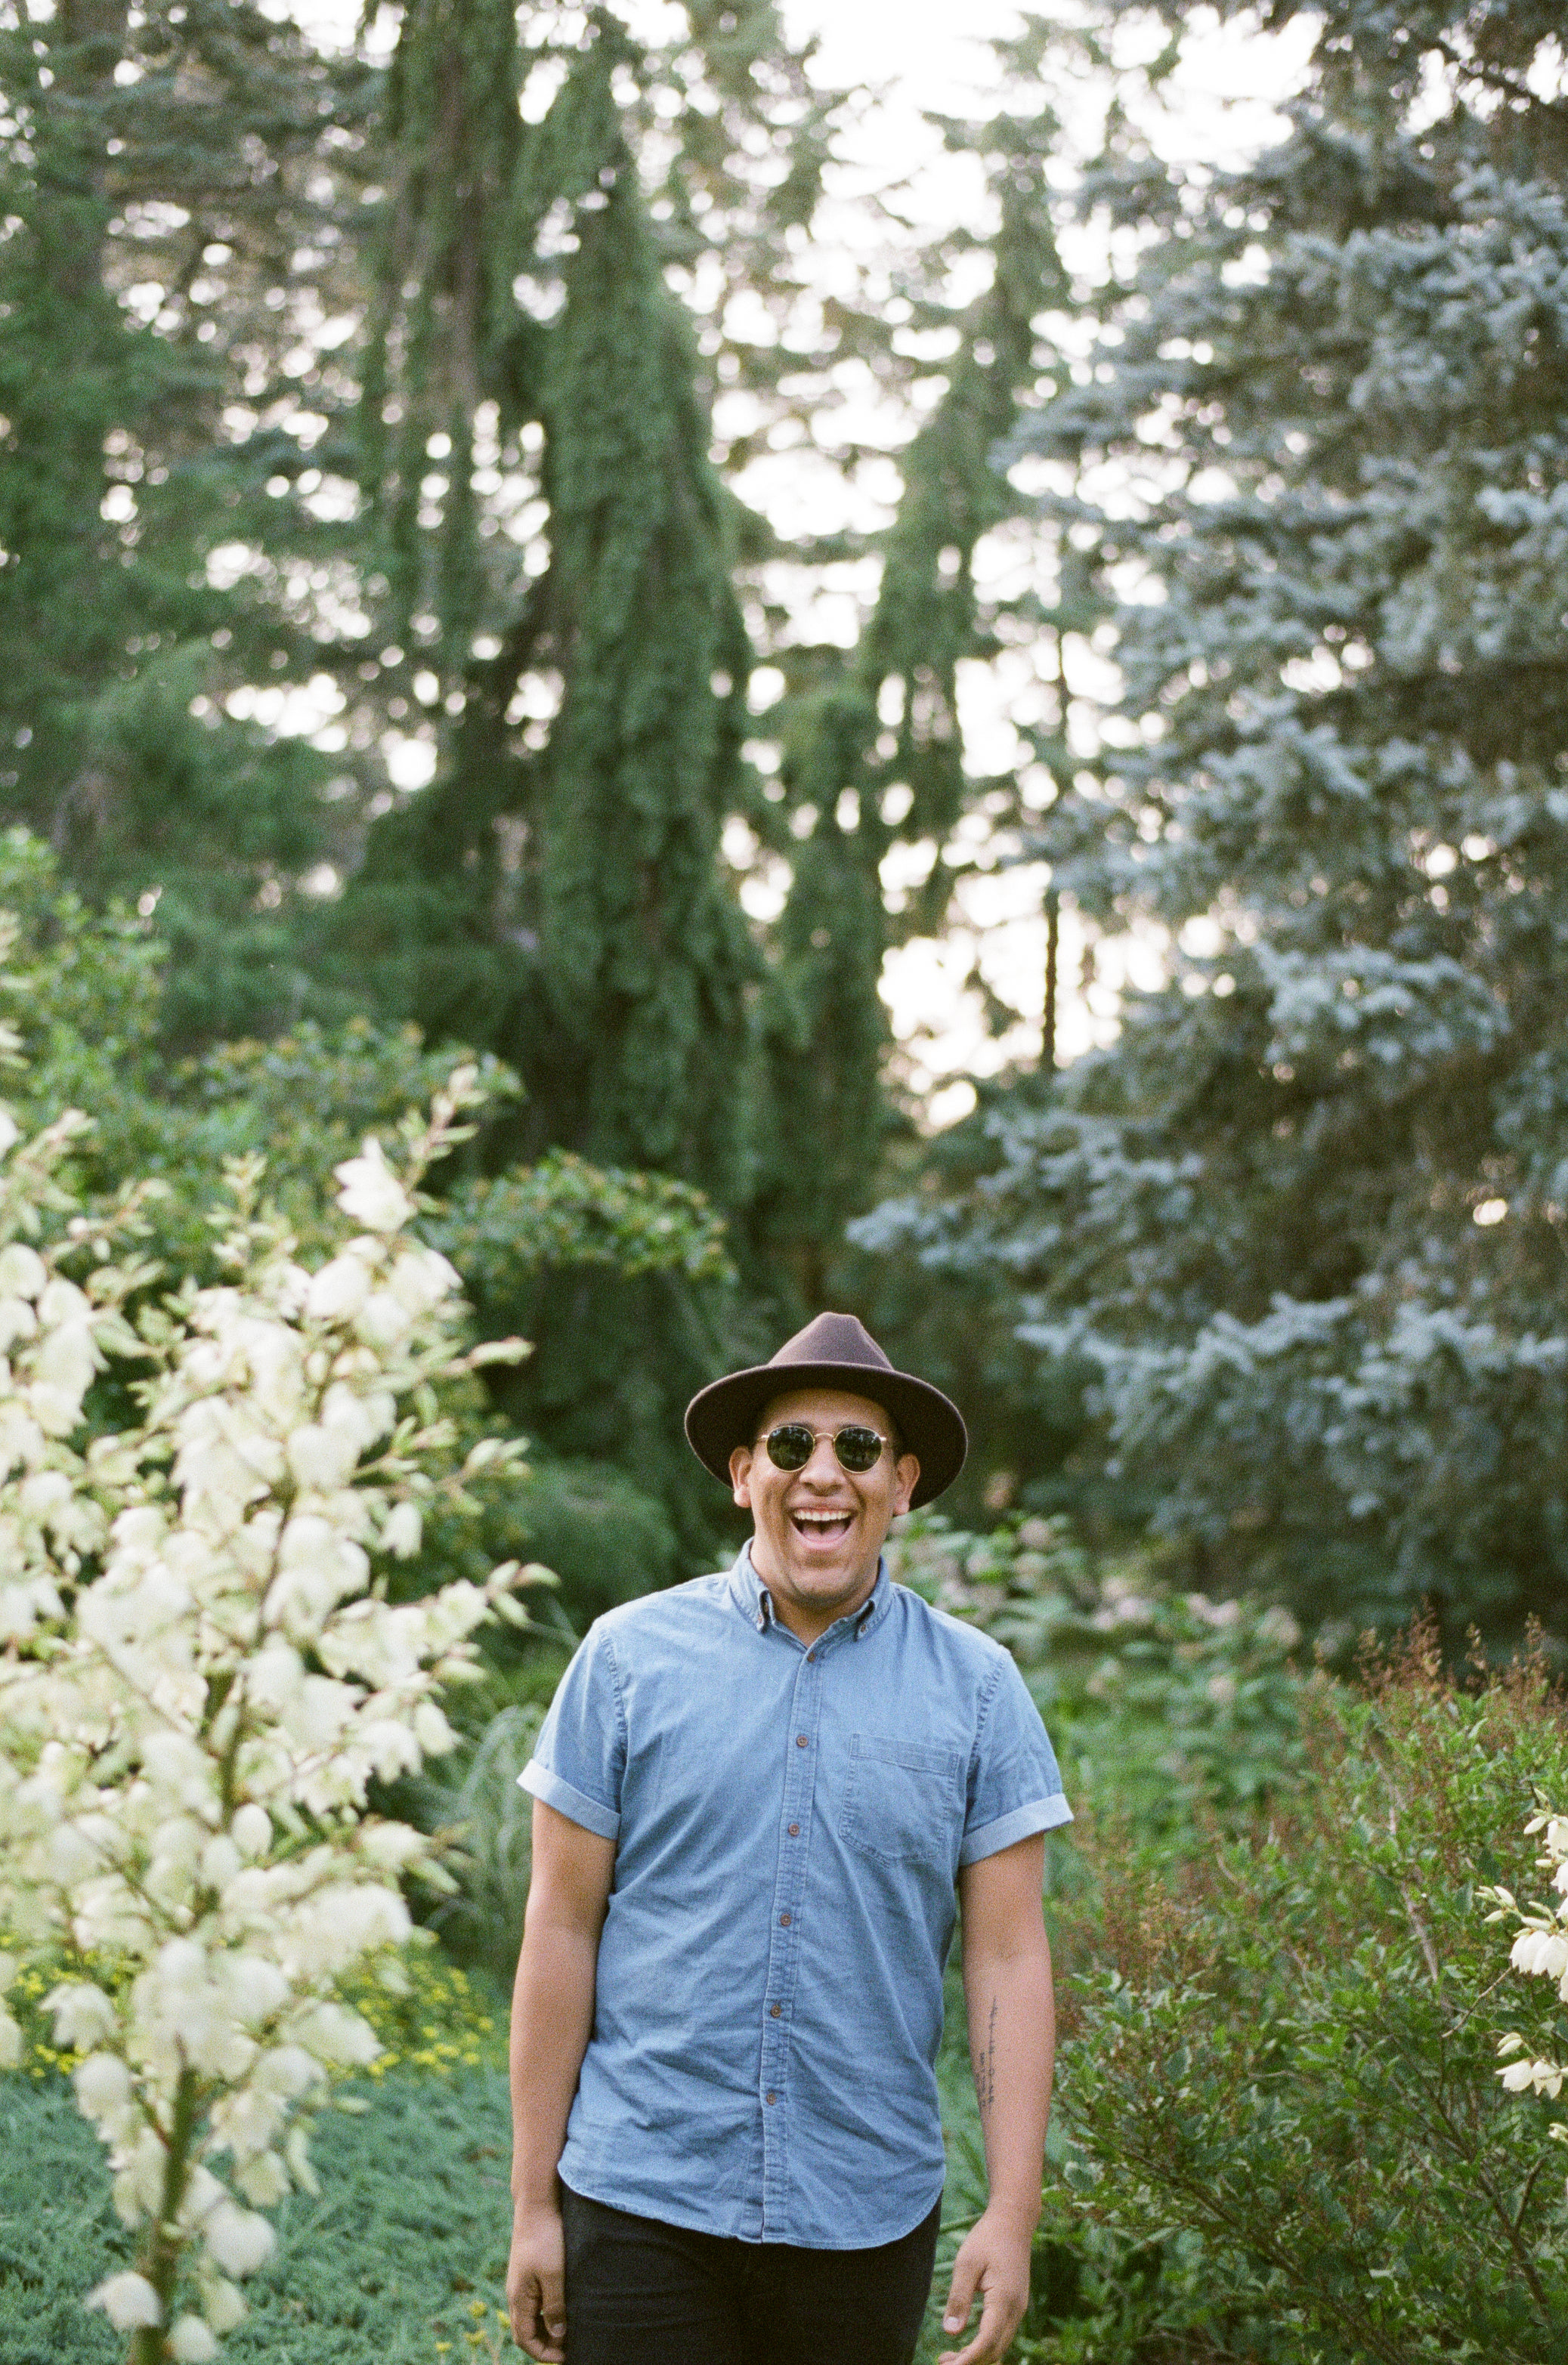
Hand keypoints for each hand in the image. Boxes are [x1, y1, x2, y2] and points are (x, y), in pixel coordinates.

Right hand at [507, 2200, 565, 2361]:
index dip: (542, 2353)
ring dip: (547, 2328)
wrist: (536, 2204)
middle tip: (570, 2348)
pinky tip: (564, 2307)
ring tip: (570, 2330)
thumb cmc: (546, 2238)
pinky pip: (535, 2301)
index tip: (564, 2357)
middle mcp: (516, 2293)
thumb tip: (557, 2336)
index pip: (524, 2339)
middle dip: (545, 2344)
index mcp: (518, 2298)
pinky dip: (547, 2311)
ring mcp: (521, 2282)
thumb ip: (555, 2307)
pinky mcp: (529, 2271)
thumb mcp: (554, 2275)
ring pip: (531, 2316)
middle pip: (526, 2331)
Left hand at [936, 2203, 1034, 2364]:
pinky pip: (1001, 2335)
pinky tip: (965, 2343)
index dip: (967, 2360)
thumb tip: (950, 2333)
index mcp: (1004, 2300)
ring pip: (999, 2346)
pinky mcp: (1015, 2306)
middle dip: (970, 2362)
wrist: (1013, 2221)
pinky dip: (984, 2345)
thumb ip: (959, 2297)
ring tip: (948, 2357)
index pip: (987, 2342)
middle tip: (941, 2362)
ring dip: (976, 2356)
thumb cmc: (987, 2238)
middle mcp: (1016, 2310)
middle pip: (994, 2351)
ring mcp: (1018, 2309)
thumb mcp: (967, 2263)